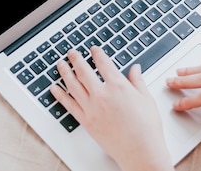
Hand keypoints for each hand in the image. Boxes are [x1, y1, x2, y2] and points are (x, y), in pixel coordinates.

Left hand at [50, 47, 173, 170]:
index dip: (97, 53)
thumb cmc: (146, 127)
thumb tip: (135, 69)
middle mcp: (102, 95)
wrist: (140, 150)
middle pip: (84, 71)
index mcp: (118, 86)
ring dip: (65, 72)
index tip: (94, 49)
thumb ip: (137, 81)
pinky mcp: (86, 121)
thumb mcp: (146, 98)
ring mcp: (92, 108)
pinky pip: (69, 105)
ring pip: (73, 85)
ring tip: (61, 64)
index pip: (103, 63)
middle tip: (72, 52)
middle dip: (76, 59)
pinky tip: (54, 88)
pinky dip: (60, 95)